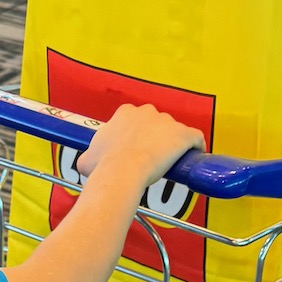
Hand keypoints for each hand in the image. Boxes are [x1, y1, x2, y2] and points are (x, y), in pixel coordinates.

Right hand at [76, 103, 204, 192]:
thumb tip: (87, 162)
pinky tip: (193, 157)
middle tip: (150, 159)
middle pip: (155, 124)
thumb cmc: (103, 165)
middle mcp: (147, 111)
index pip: (134, 120)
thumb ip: (90, 156)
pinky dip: (195, 147)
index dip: (135, 136)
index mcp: (125, 112)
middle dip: (154, 138)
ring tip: (171, 163)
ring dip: (173, 145)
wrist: (122, 170)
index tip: (134, 150)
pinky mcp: (184, 134)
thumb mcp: (86, 160)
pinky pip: (195, 138)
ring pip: (174, 132)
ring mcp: (168, 122)